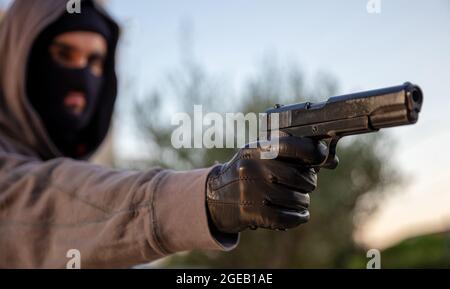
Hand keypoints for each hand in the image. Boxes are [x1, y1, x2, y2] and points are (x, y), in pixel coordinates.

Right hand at [206, 136, 337, 233]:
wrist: (215, 197)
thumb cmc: (248, 172)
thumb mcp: (262, 155)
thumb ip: (292, 153)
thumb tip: (332, 160)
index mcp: (258, 148)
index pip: (294, 145)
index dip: (314, 152)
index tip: (320, 157)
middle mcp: (254, 167)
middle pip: (302, 178)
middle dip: (308, 183)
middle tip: (304, 185)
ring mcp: (251, 190)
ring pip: (297, 199)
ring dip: (302, 202)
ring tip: (296, 199)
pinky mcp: (250, 212)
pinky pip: (287, 218)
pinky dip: (298, 218)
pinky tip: (298, 215)